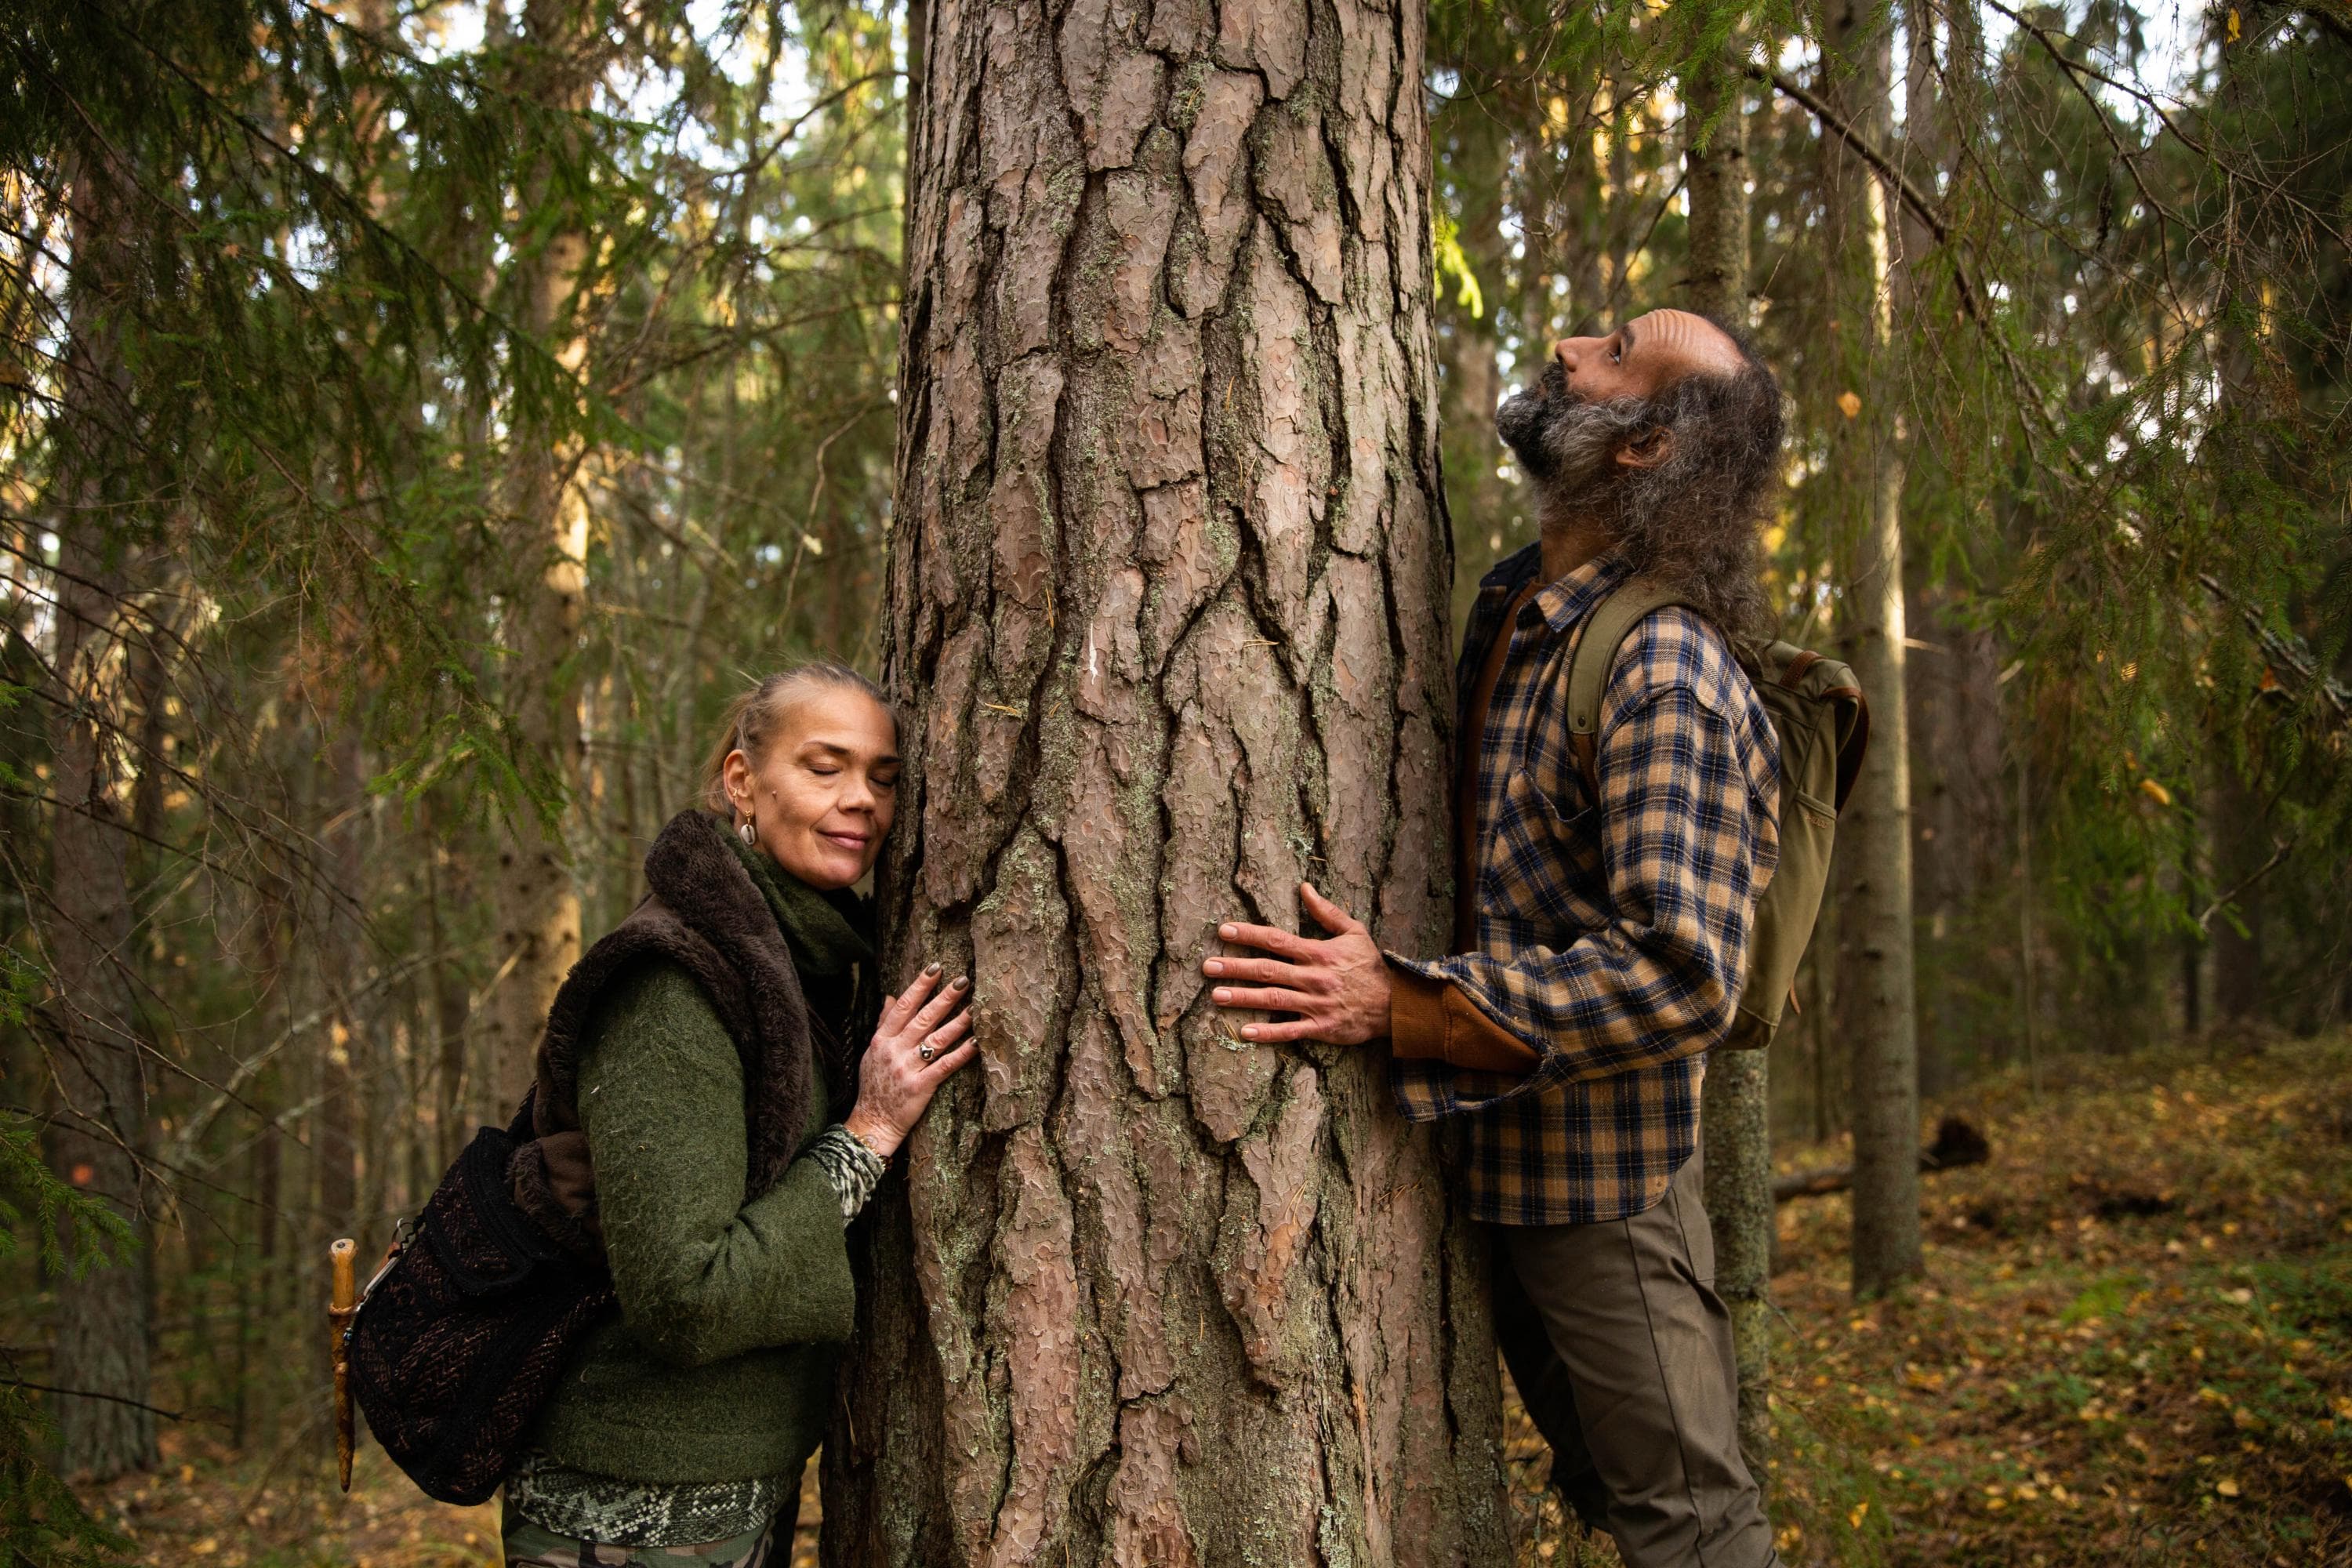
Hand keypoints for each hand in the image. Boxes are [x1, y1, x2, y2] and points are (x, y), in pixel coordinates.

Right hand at [845, 964, 975, 1159]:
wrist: (872, 1122)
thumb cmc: (874, 1086)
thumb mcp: (872, 1052)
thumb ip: (883, 1024)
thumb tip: (890, 996)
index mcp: (882, 1040)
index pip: (903, 1007)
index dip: (920, 986)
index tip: (936, 968)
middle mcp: (895, 1051)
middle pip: (923, 1019)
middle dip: (944, 998)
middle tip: (963, 980)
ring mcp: (908, 1069)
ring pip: (937, 1039)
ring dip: (958, 1022)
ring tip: (976, 1006)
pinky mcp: (920, 1087)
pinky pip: (945, 1066)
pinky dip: (962, 1053)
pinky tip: (977, 1042)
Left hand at [1203, 882, 1392, 1045]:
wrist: (1396, 1004)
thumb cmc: (1371, 966)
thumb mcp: (1354, 932)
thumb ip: (1327, 912)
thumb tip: (1304, 887)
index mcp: (1319, 953)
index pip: (1277, 940)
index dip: (1248, 935)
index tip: (1224, 931)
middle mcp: (1313, 977)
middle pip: (1267, 970)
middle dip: (1235, 967)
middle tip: (1207, 966)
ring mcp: (1316, 1004)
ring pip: (1273, 999)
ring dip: (1243, 997)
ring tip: (1216, 995)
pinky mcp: (1321, 1028)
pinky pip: (1290, 1031)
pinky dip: (1268, 1033)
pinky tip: (1245, 1032)